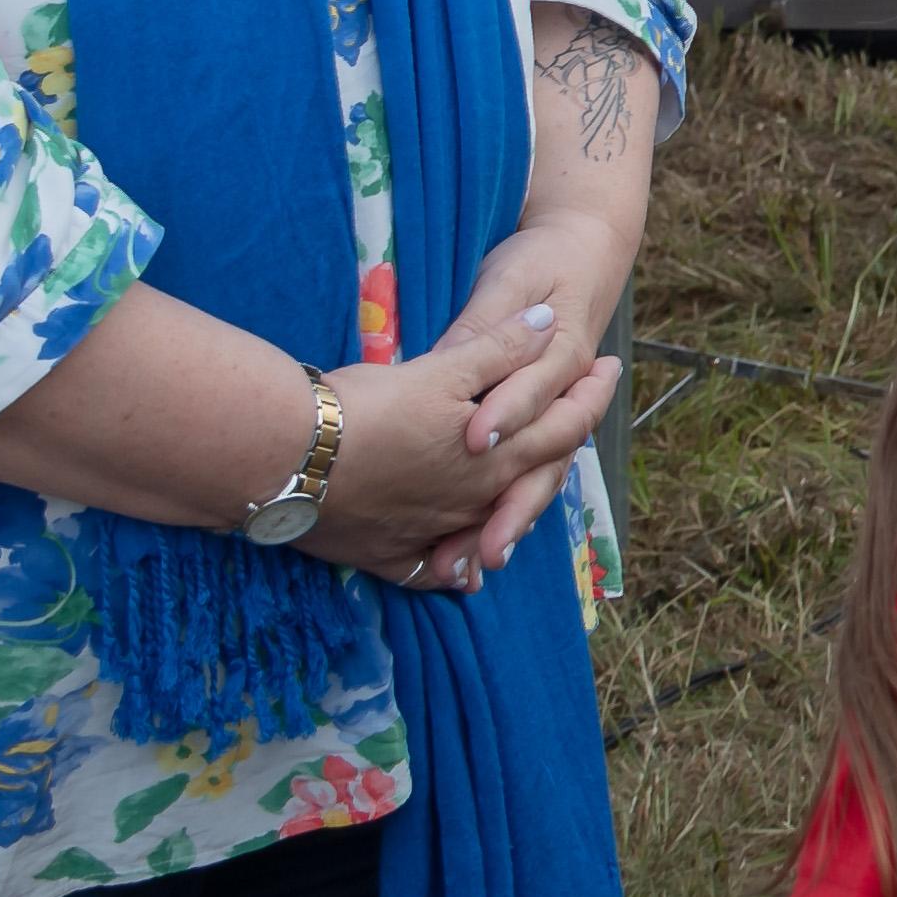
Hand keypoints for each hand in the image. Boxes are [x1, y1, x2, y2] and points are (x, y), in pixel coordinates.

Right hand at [308, 314, 621, 587]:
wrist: (285, 460)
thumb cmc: (366, 408)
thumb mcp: (443, 368)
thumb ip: (501, 349)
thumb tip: (549, 325)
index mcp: (498, 454)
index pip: (566, 424)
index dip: (592, 393)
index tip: (610, 366)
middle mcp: (473, 500)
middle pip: (536, 475)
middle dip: (565, 443)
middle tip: (581, 415)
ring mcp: (431, 533)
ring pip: (490, 523)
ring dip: (516, 507)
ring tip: (535, 487)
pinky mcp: (386, 556)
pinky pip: (431, 569)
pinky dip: (452, 565)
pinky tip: (461, 571)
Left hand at [412, 210, 637, 575]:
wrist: (585, 252)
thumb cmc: (543, 261)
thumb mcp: (510, 277)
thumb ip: (488, 323)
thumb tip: (454, 358)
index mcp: (562, 353)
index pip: (535, 391)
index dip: (507, 413)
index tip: (476, 438)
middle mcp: (560, 397)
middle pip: (544, 458)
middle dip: (513, 505)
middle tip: (486, 545)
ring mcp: (550, 418)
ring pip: (538, 479)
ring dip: (510, 522)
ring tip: (481, 563)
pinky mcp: (535, 428)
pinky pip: (527, 478)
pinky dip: (504, 514)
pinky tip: (473, 552)